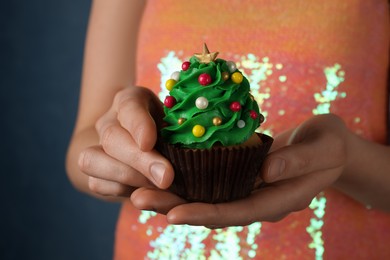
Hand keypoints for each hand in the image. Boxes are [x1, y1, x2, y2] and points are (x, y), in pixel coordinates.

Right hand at [78, 87, 174, 200]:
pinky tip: (147, 194)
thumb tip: (185, 158)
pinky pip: (97, 183)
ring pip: (93, 160)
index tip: (149, 143)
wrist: (149, 146)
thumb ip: (182, 133)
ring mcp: (97, 145)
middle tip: (166, 177)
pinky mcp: (94, 171)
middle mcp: (110, 120)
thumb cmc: (173, 131)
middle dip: (139, 160)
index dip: (138, 125)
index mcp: (132, 100)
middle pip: (112, 137)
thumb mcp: (181, 124)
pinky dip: (122, 191)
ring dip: (127, 177)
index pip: (130, 105)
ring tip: (159, 188)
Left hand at [131, 114, 348, 226]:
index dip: (205, 214)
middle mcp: (255, 200)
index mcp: (276, 201)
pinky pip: (209, 180)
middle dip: (175, 206)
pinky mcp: (239, 175)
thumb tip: (263, 172)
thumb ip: (295, 162)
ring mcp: (246, 189)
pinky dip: (186, 177)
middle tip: (138, 200)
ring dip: (173, 194)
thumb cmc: (330, 147)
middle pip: (211, 208)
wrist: (328, 145)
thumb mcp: (322, 150)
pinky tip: (162, 170)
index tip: (173, 214)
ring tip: (138, 189)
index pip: (236, 212)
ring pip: (205, 196)